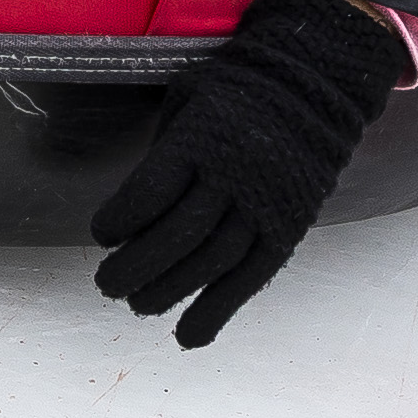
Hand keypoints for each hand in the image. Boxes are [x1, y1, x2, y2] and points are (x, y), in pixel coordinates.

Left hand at [87, 0, 404, 346]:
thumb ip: (164, 151)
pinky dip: (218, 311)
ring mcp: (264, 204)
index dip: (118, 222)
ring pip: (211, 262)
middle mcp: (232, 175)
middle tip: (107, 285)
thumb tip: (134, 208)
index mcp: (199, 139)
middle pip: (176, 235)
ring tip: (138, 305)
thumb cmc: (237, 90)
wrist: (316, 82)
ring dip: (169, 293)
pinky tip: (189, 336)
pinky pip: (251, 277)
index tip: (102, 235)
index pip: (149, 193)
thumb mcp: (188, 100)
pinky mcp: (288, 227)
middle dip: (133, 268)